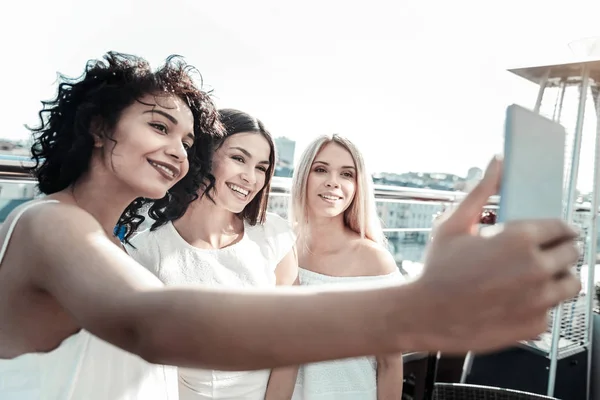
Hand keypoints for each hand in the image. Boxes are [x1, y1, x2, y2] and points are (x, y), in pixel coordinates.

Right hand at [411, 156, 580, 352]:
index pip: (563, 227)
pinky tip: (516, 300)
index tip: (553, 232)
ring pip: (570, 283)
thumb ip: (481, 191)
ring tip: (532, 278)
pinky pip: (552, 310)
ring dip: (557, 278)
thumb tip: (496, 163)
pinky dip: (540, 305)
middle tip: (540, 254)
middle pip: (572, 253)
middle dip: (560, 251)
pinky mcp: (536, 324)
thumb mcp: (453, 225)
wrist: (425, 315)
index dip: (558, 228)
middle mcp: (535, 268)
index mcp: (518, 239)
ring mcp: (539, 299)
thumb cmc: (436, 271)